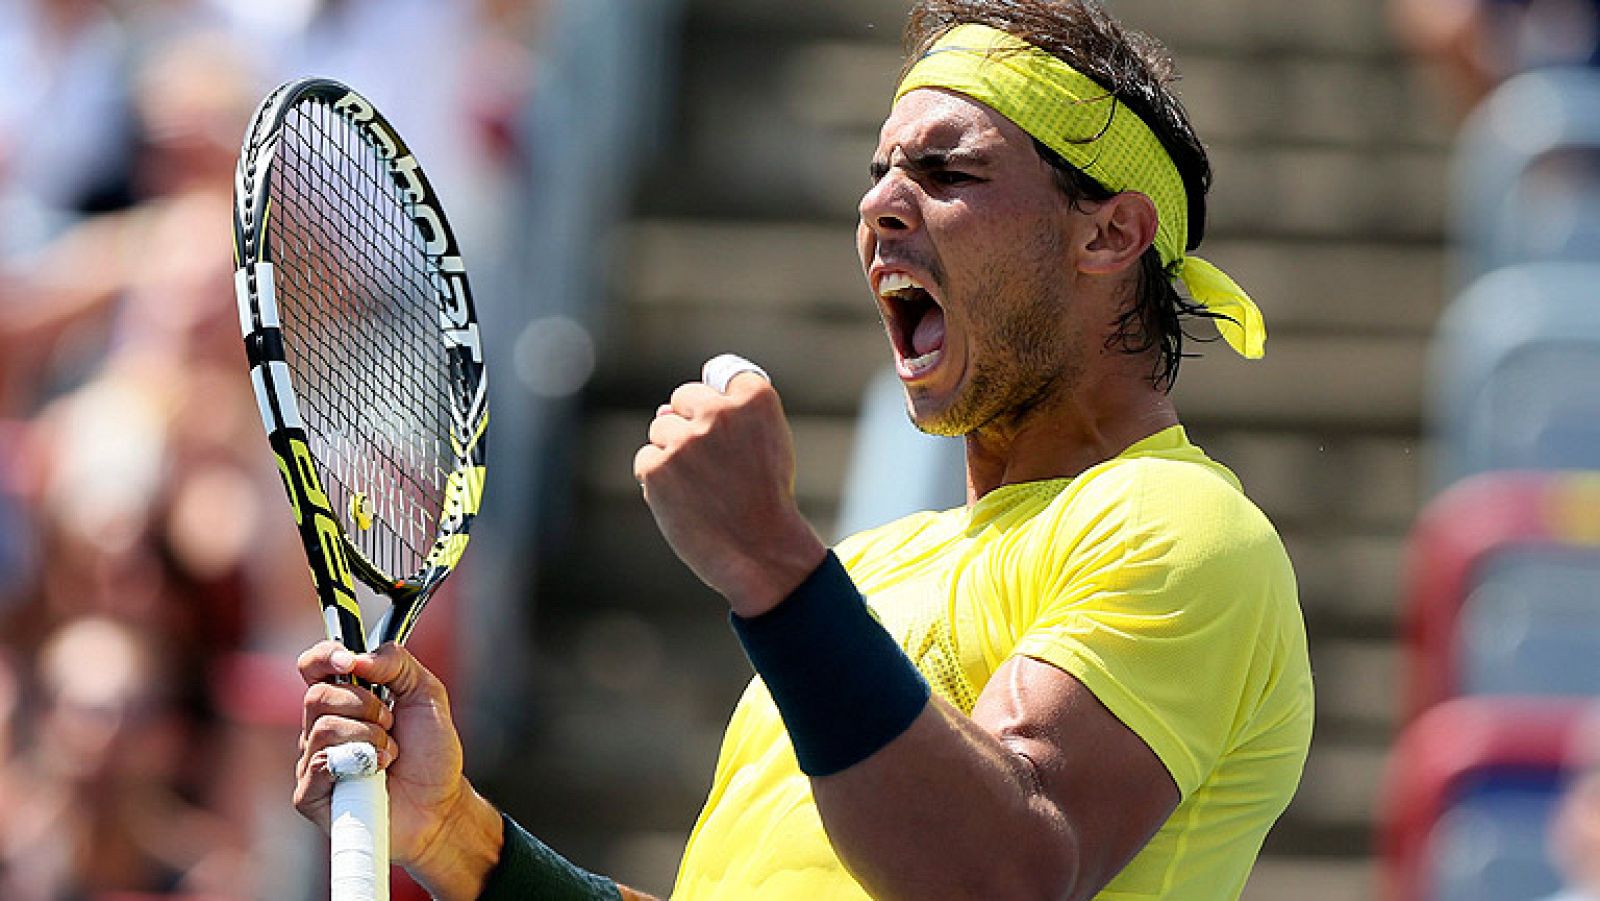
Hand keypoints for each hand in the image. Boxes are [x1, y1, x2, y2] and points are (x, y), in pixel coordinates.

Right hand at [294, 642, 500, 896]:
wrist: (440, 804)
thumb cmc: (430, 752)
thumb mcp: (426, 693)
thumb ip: (397, 663)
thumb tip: (357, 657)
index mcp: (344, 698)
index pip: (313, 666)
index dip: (324, 657)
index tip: (348, 661)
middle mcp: (322, 726)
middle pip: (317, 695)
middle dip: (363, 704)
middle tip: (391, 723)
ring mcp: (313, 759)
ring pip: (321, 728)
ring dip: (368, 736)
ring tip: (390, 753)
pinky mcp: (310, 793)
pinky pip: (318, 764)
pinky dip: (356, 762)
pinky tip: (376, 771)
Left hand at [633, 362, 825, 615]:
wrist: (761, 550)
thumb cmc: (764, 497)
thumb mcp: (767, 443)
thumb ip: (727, 415)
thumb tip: (663, 408)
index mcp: (755, 399)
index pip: (721, 376)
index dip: (724, 407)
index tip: (736, 435)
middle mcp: (718, 412)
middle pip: (683, 399)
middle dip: (691, 425)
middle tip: (716, 468)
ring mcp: (685, 439)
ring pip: (661, 430)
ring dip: (674, 454)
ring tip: (704, 488)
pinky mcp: (657, 466)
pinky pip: (647, 460)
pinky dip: (659, 480)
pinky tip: (686, 501)